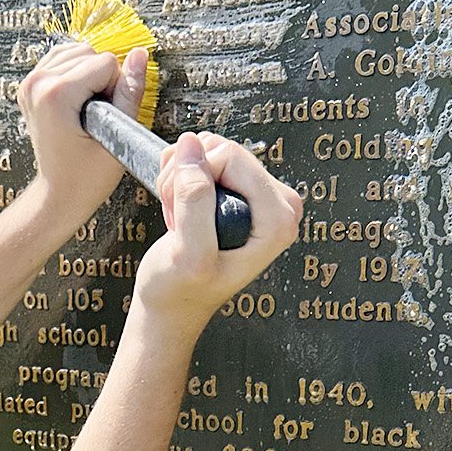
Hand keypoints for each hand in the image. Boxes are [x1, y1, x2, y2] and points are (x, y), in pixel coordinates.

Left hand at [18, 39, 149, 232]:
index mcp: (55, 95)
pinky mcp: (31, 84)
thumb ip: (130, 92)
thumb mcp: (117, 136)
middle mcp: (37, 83)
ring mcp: (30, 83)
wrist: (59, 194)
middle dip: (102, 80)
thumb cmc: (85, 177)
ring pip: (77, 51)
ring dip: (89, 75)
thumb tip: (139, 56)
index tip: (106, 118)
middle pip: (90, 52)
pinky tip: (78, 100)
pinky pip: (63, 58)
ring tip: (87, 110)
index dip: (116, 89)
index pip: (105, 62)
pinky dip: (77, 73)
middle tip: (97, 116)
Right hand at [132, 133, 303, 341]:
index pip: (231, 157)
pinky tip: (182, 212)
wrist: (173, 304)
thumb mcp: (188, 254)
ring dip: (181, 180)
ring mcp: (260, 195)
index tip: (186, 220)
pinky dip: (182, 179)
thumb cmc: (182, 291)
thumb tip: (190, 146)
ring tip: (181, 220)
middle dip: (188, 179)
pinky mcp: (240, 189)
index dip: (196, 180)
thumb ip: (194, 200)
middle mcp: (278, 204)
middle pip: (221, 150)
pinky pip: (204, 156)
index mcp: (279, 219)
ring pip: (209, 150)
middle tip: (180, 221)